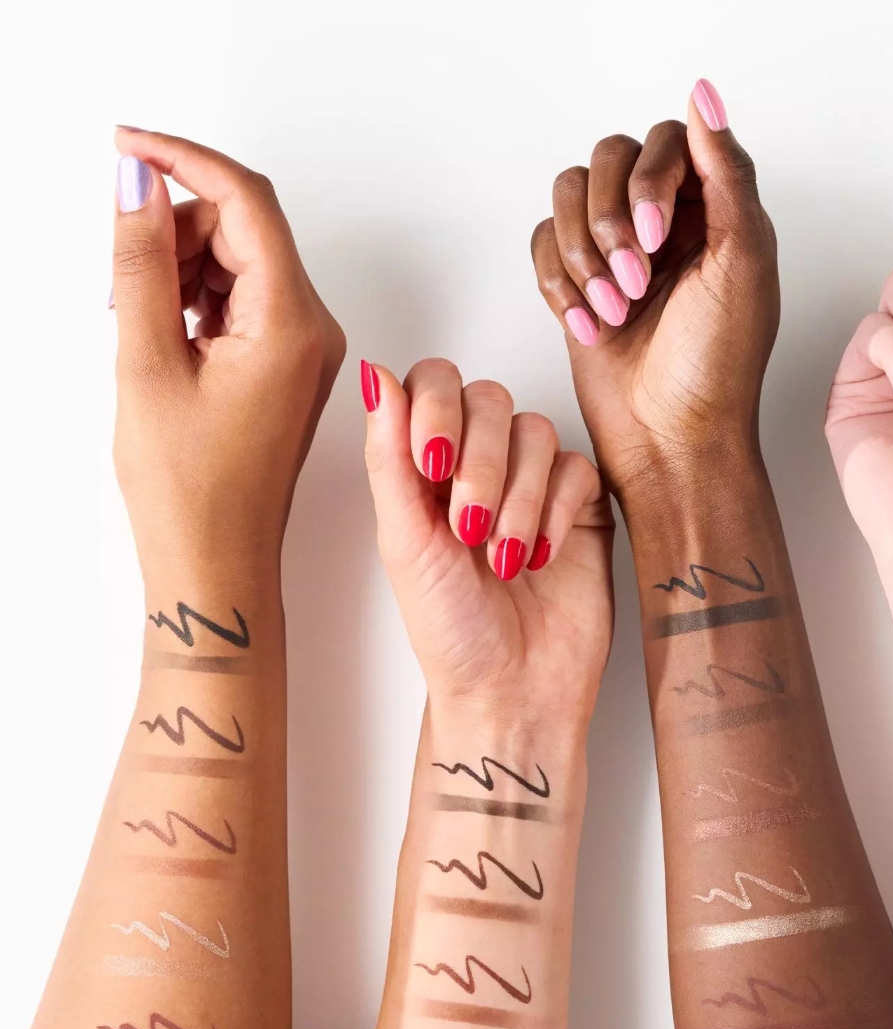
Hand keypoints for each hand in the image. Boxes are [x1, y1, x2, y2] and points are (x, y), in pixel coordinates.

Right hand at [111, 131, 344, 569]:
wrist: (218, 563)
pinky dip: (195, 301)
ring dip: (180, 268)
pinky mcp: (286, 366)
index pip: (247, 200)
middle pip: (244, 228)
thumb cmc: (191, 490)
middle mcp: (312, 330)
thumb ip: (142, 262)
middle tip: (123, 283)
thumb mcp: (147, 362)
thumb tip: (137, 182)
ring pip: (239, 262)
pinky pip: (241, 301)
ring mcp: (303, 349)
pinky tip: (164, 339)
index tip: (125, 146)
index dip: (182, 159)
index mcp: (292, 324)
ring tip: (140, 326)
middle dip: (175, 231)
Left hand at [360, 358, 613, 718]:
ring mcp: (534, 483)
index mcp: (426, 468)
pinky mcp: (580, 507)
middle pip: (488, 398)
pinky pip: (577, 469)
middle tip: (469, 527)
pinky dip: (555, 512)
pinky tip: (541, 557)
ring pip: (535, 432)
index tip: (432, 463)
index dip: (436, 408)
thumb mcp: (404, 543)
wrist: (512, 691)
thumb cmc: (451, 634)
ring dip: (517, 497)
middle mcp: (480, 465)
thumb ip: (389, 457)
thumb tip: (374, 375)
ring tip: (504, 559)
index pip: (433, 384)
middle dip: (480, 463)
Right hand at [530, 80, 777, 494]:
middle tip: (635, 284)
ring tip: (613, 309)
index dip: (651, 180)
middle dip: (610, 222)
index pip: (667, 140)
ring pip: (567, 194)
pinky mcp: (575, 282)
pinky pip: (542, 242)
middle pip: (608, 157)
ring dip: (581, 252)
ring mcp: (616, 251)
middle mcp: (664, 221)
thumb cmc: (717, 367)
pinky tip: (588, 326)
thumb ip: (728, 174)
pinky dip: (557, 283)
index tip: (660, 237)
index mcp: (715, 209)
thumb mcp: (743, 264)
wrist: (671, 441)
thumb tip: (704, 95)